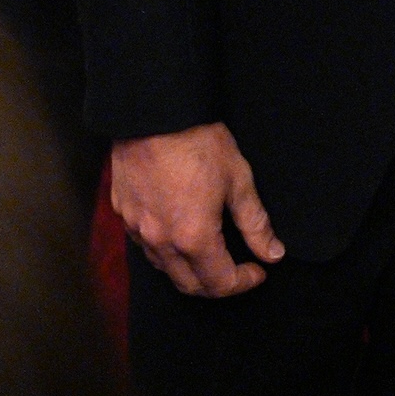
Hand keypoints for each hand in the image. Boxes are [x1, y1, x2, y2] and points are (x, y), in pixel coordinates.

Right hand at [112, 123, 284, 297]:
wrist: (152, 110)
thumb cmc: (197, 140)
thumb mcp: (237, 179)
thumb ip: (255, 223)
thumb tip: (273, 253)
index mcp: (193, 237)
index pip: (220, 283)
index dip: (244, 282)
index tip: (258, 269)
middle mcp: (160, 240)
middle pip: (189, 285)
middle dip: (217, 284)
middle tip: (236, 268)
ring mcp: (136, 227)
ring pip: (163, 267)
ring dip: (188, 270)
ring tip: (208, 251)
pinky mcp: (121, 210)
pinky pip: (143, 244)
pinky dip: (164, 249)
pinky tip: (177, 230)